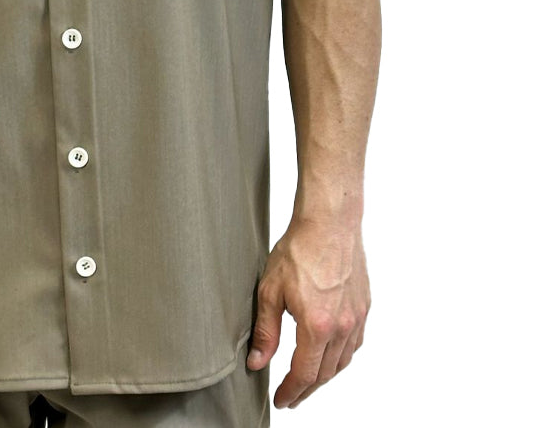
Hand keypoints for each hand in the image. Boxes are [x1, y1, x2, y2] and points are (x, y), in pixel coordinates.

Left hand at [246, 215, 369, 408]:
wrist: (329, 222)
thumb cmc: (300, 248)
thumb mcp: (270, 290)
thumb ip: (266, 330)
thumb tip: (258, 362)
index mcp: (317, 326)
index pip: (304, 374)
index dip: (291, 391)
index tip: (281, 400)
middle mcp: (342, 327)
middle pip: (325, 374)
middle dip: (307, 389)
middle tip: (291, 395)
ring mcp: (357, 318)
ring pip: (343, 362)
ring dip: (325, 376)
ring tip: (308, 380)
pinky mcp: (364, 307)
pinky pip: (355, 344)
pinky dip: (341, 356)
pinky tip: (330, 354)